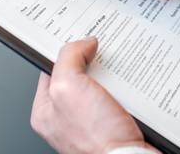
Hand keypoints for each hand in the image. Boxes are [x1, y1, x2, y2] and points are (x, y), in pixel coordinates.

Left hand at [30, 37, 156, 153]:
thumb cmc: (96, 140)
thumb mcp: (68, 87)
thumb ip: (68, 58)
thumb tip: (82, 43)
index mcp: (46, 111)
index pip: (51, 69)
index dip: (65, 51)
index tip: (79, 39)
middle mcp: (67, 118)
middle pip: (80, 75)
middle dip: (93, 63)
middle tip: (103, 55)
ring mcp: (93, 123)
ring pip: (104, 86)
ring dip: (115, 77)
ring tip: (121, 76)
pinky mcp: (116, 126)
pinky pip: (123, 99)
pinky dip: (131, 91)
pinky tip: (134, 90)